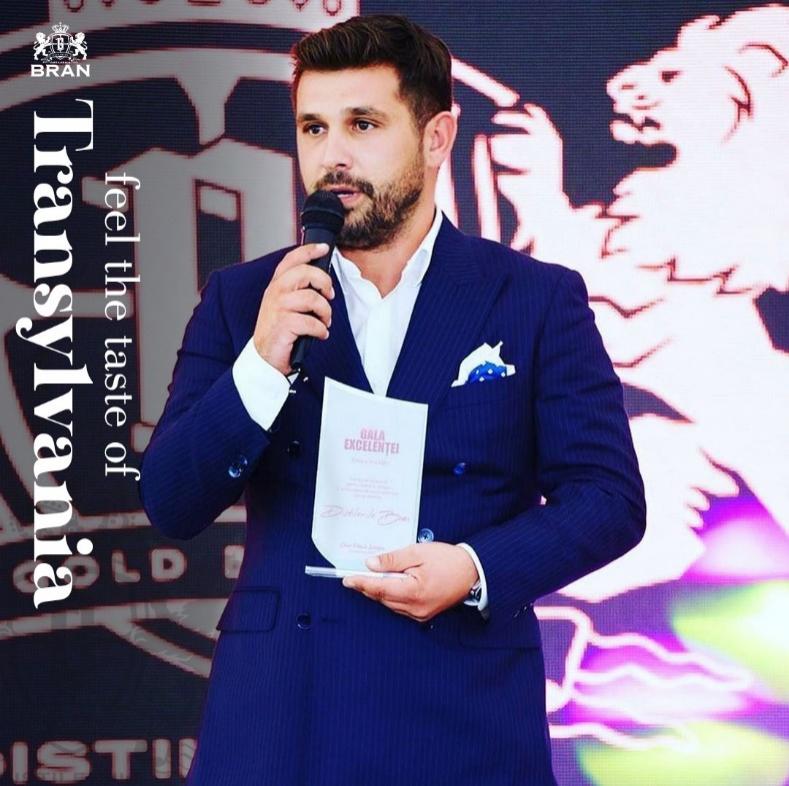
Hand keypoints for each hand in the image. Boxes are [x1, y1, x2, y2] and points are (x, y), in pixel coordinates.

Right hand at [252, 243, 334, 375]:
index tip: (324, 248)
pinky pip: (312, 322)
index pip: (292, 259)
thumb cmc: (279, 330)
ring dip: (325, 312)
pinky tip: (320, 335)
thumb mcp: (285, 305)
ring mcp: (279, 308)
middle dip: (324, 283)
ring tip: (324, 321)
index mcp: (277, 285)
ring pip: (313, 298)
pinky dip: (321, 330)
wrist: (265, 357)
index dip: (309, 250)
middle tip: (329, 296)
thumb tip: (322, 281)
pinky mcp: (284, 325)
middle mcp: (276, 292)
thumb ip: (298, 290)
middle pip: (305, 273)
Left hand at [342, 543, 478, 622]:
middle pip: (382, 597)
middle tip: (355, 575)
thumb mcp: (418, 552)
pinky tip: (390, 584)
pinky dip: (391, 595)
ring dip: (379, 591)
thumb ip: (393, 559)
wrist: (473, 572)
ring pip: (389, 603)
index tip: (346, 579)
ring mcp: (420, 614)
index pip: (379, 588)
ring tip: (372, 577)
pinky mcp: (423, 614)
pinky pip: (400, 606)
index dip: (361, 583)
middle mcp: (415, 608)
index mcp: (413, 591)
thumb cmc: (448, 559)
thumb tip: (370, 564)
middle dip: (368, 586)